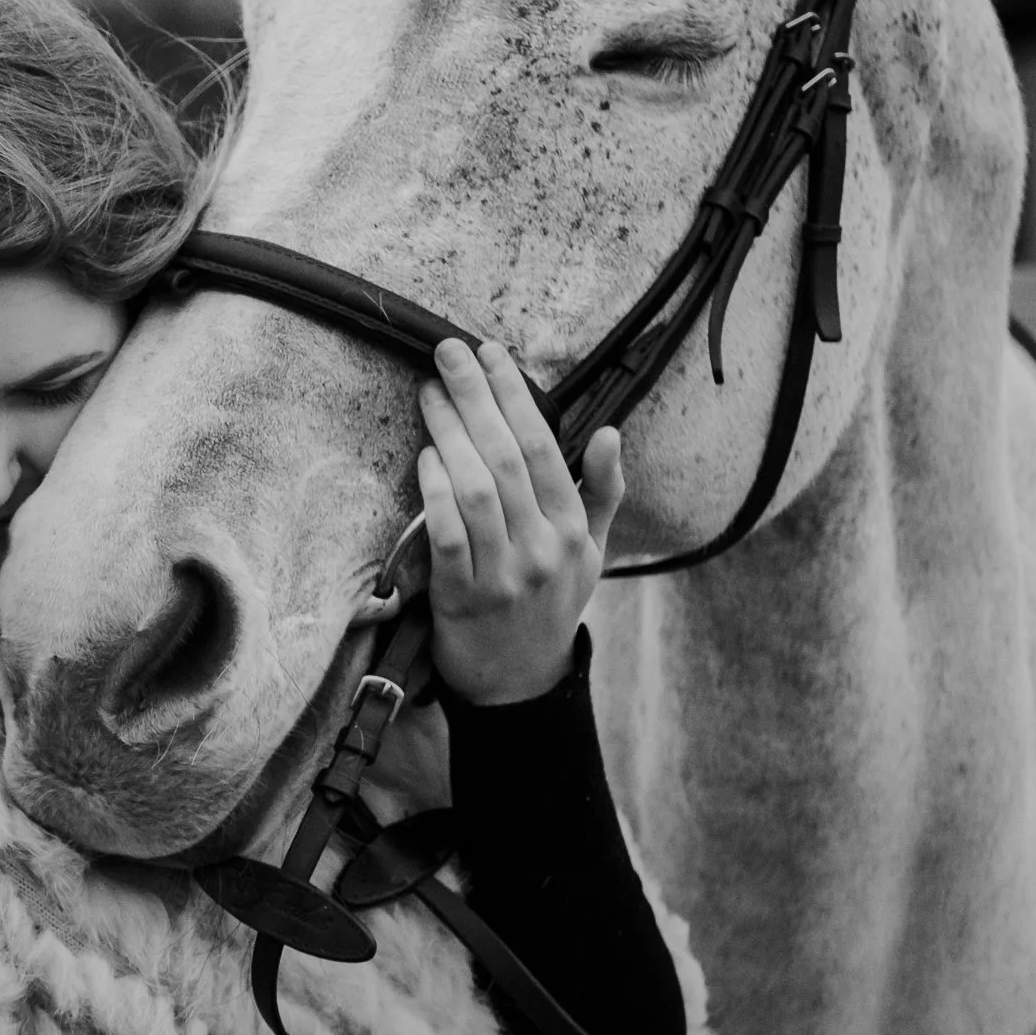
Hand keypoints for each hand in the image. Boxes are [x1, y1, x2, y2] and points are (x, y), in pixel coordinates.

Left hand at [416, 338, 623, 704]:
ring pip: (476, 491)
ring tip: (430, 395)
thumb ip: (601, 491)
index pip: (543, 446)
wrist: (519, 682)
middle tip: (447, 353)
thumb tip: (610, 433)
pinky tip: (424, 458)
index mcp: (572, 529)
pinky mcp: (461, 597)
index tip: (490, 352)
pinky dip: (435, 494)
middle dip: (475, 398)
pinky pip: (446, 536)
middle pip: (506, 458)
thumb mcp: (589, 550)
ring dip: (450, 436)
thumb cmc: (550, 602)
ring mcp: (502, 575)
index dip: (514, 395)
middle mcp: (542, 548)